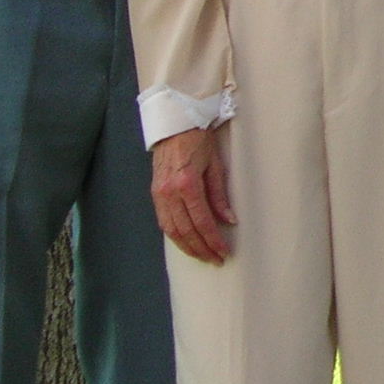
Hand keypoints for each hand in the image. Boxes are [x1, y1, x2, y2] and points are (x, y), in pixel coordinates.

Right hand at [151, 127, 234, 263]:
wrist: (175, 124)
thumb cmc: (199, 140)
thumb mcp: (215, 165)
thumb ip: (220, 196)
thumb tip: (228, 220)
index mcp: (187, 184)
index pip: (201, 221)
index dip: (212, 240)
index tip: (223, 252)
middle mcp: (169, 192)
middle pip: (185, 230)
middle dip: (201, 248)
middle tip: (215, 259)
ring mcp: (159, 193)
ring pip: (171, 230)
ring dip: (187, 246)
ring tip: (202, 256)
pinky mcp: (155, 192)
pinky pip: (163, 221)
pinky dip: (175, 235)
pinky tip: (185, 242)